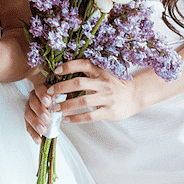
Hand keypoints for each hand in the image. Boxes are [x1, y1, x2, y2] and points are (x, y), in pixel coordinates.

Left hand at [25, 60, 140, 141]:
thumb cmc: (111, 85)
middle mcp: (103, 83)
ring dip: (66, 105)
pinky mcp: (109, 111)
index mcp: (99, 72)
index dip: (69, 66)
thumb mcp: (101, 75)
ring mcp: (107, 97)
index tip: (55, 71)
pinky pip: (90, 116)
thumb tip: (59, 76)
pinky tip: (66, 119)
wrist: (134, 96)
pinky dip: (76, 118)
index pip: (83, 64)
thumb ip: (85, 75)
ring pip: (83, 101)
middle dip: (62, 87)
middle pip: (79, 83)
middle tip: (49, 92)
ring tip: (54, 108)